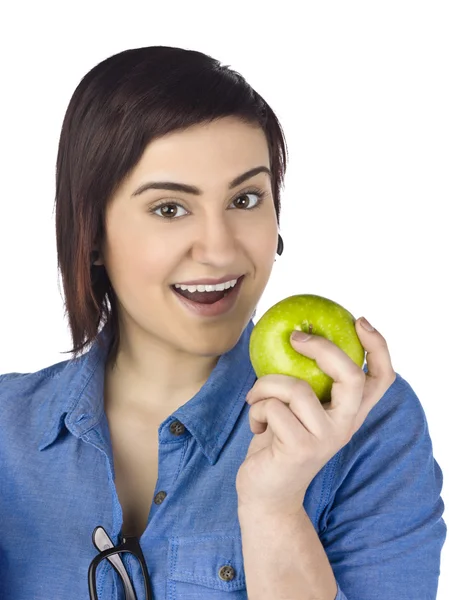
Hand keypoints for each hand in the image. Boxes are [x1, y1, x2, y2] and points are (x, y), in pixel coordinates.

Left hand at [236, 317, 395, 515]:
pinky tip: (257, 427)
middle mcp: (344, 425)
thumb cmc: (278, 442)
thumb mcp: (297, 411)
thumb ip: (304, 382)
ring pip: (295, 388)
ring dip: (264, 387)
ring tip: (256, 400)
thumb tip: (291, 333)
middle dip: (322, 349)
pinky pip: (272, 408)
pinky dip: (255, 410)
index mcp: (348, 413)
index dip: (378, 348)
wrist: (266, 493)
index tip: (359, 321)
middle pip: (351, 377)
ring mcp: (325, 439)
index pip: (381, 379)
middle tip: (296, 337)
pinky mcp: (300, 448)